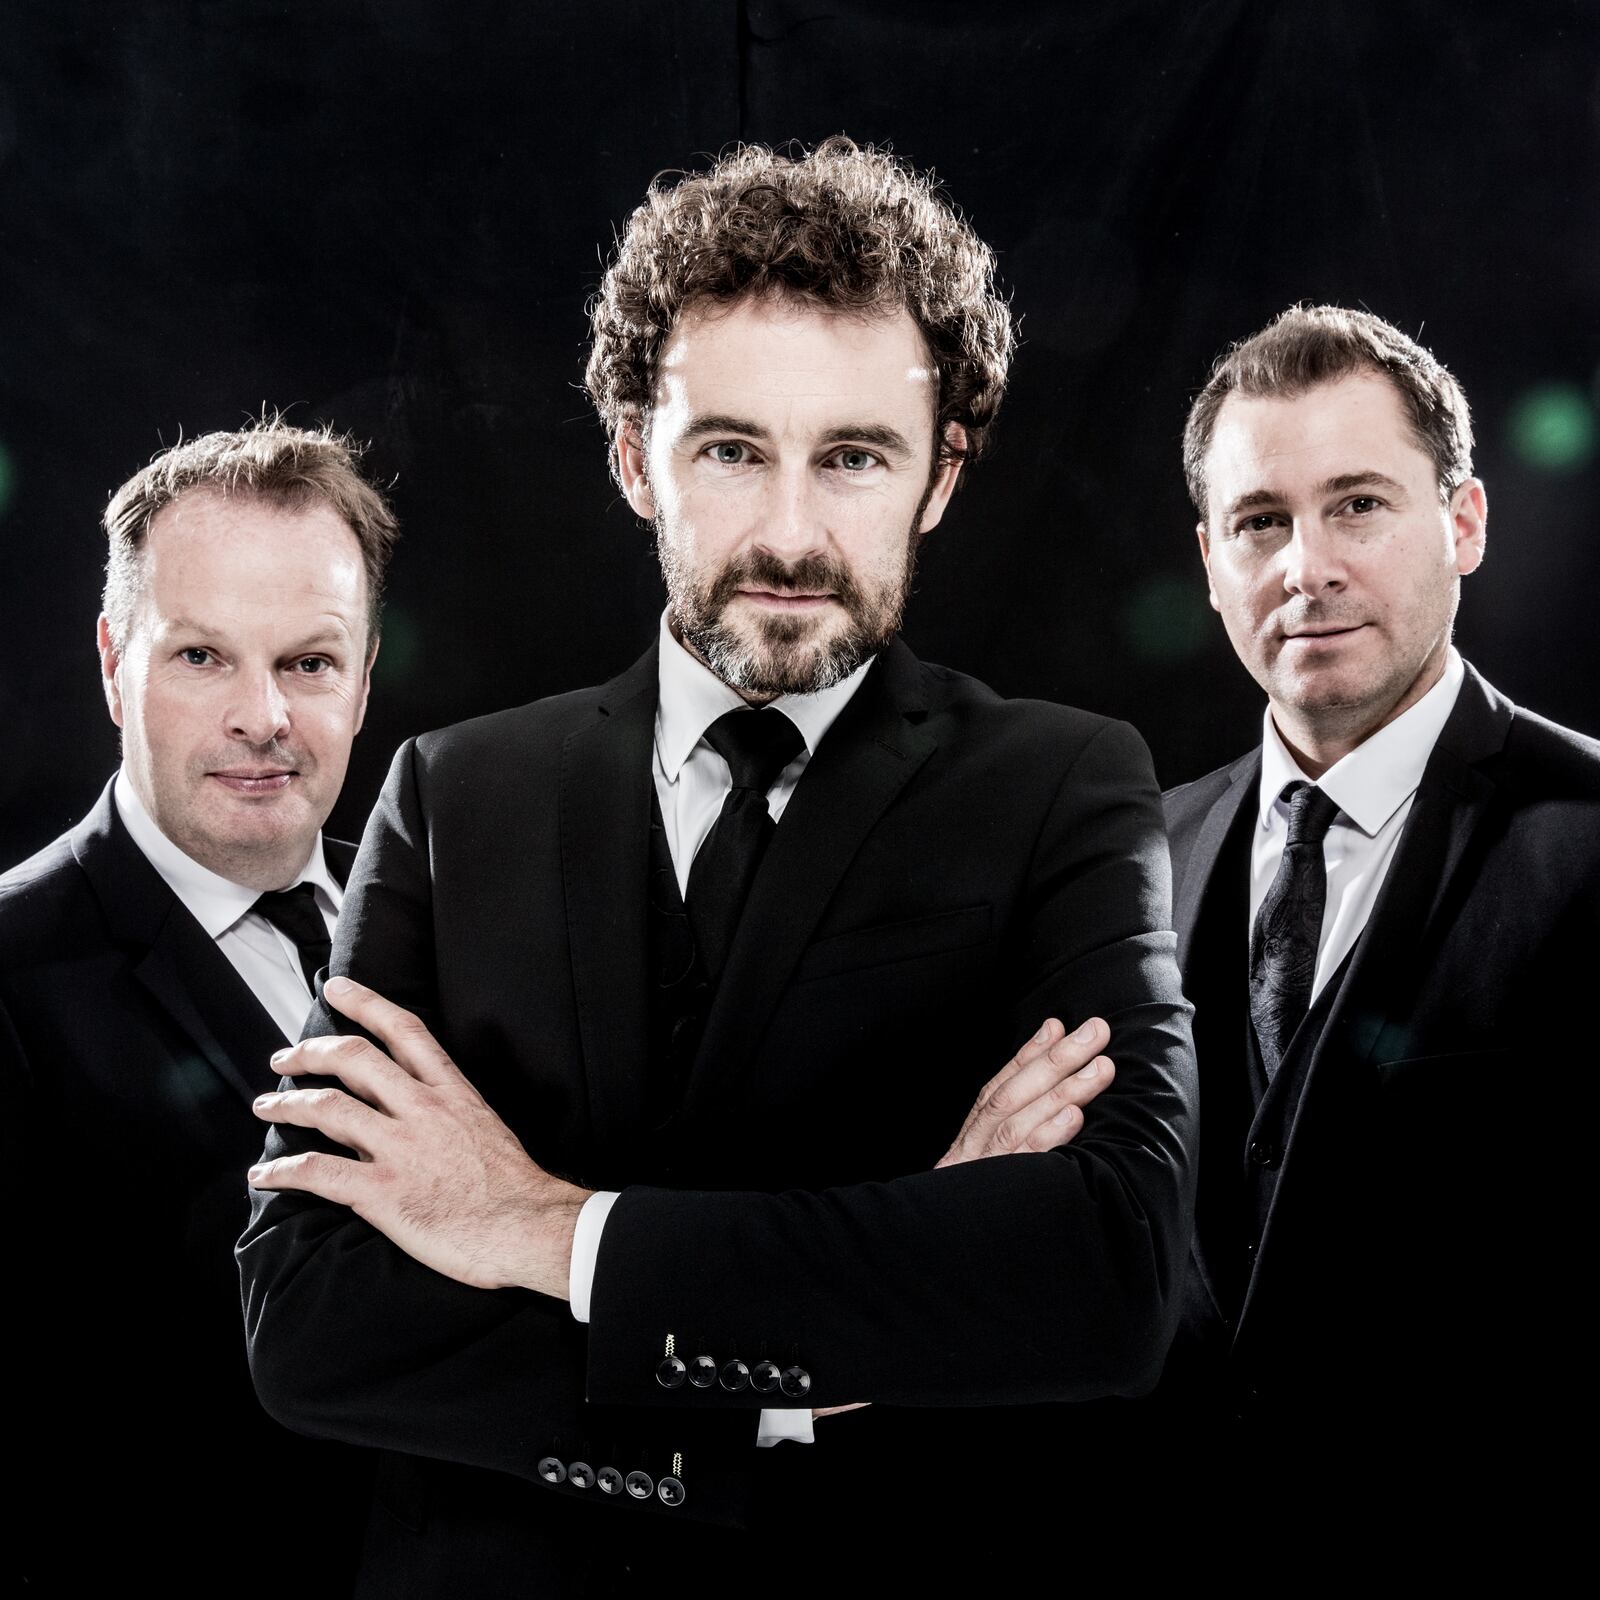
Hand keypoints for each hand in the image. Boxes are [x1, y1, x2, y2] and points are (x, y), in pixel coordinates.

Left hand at [248, 976, 589, 1296]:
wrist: (528, 1225)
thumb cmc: (513, 1184)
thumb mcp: (484, 1124)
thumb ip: (446, 1109)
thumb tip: (416, 1107)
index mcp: (450, 1091)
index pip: (404, 1030)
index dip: (366, 1003)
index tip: (338, 989)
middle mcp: (422, 1109)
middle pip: (354, 1059)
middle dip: (310, 1052)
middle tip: (285, 1057)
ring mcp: (400, 1147)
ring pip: (327, 1107)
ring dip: (287, 1104)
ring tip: (268, 1106)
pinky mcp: (383, 1190)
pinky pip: (318, 1171)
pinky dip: (283, 1171)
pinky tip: (264, 1176)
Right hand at [815, 1018, 1114, 1419]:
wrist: (894, 1290)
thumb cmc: (945, 1243)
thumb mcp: (966, 1197)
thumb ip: (996, 1164)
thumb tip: (1043, 1133)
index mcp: (963, 1155)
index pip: (995, 1093)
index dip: (1025, 1057)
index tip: (1054, 1025)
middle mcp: (965, 1160)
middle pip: (1011, 1097)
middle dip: (1056, 1059)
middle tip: (1096, 1029)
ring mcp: (974, 1181)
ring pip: (1017, 1123)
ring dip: (1062, 1090)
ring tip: (1101, 1065)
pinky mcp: (983, 1207)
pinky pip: (1017, 1169)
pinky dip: (1045, 1139)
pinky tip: (1074, 1120)